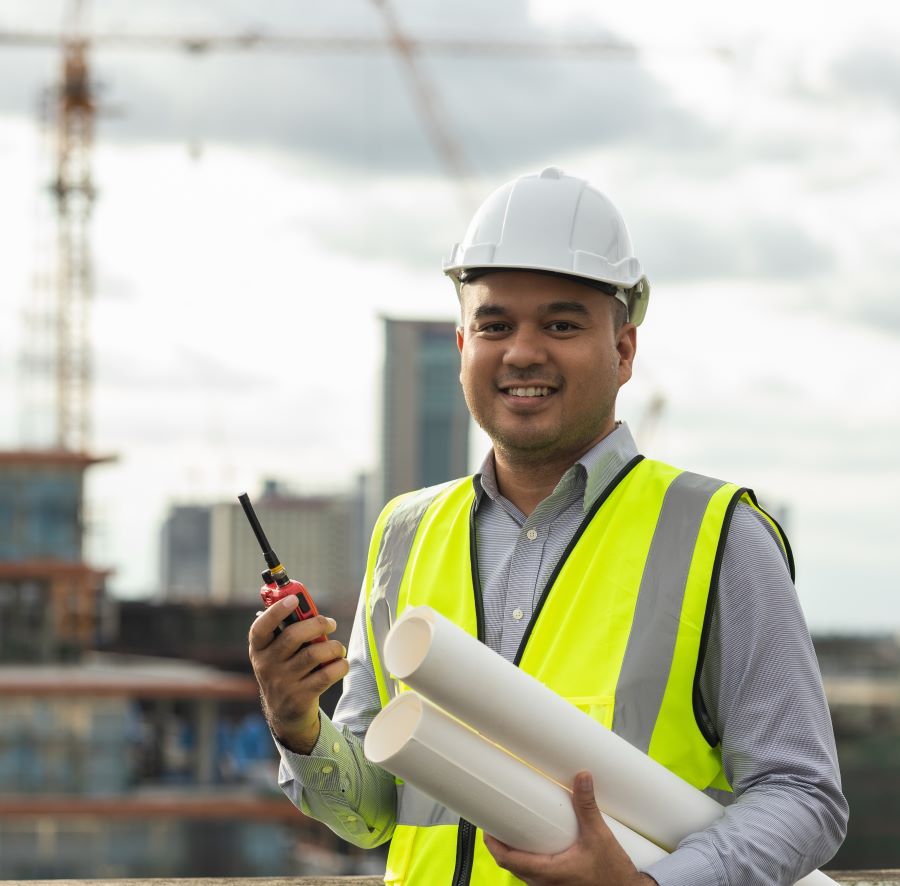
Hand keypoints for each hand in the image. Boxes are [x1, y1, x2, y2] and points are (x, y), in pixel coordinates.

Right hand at [248, 595, 347, 753]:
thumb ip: (288, 631)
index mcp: (259, 649)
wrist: (285, 713)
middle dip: (317, 624)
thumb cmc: (286, 669)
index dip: (276, 611)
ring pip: (314, 654)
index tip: (294, 600)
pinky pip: (326, 675)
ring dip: (333, 646)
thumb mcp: (277, 652)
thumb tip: (308, 607)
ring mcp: (282, 683)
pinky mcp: (300, 698)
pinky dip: (340, 665)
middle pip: (293, 636)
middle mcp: (266, 666)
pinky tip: (341, 663)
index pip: (260, 628)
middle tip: (330, 623)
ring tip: (338, 648)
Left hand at [484, 771, 656, 885]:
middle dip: (500, 844)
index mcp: (549, 872)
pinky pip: (533, 875)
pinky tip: (534, 844)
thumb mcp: (599, 836)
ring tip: (514, 828)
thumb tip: (581, 777)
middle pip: (510, 865)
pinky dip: (527, 859)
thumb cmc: (612, 873)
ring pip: (521, 871)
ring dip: (514, 851)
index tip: (487, 825)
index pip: (507, 860)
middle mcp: (544, 883)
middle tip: (498, 820)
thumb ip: (587, 806)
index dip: (492, 844)